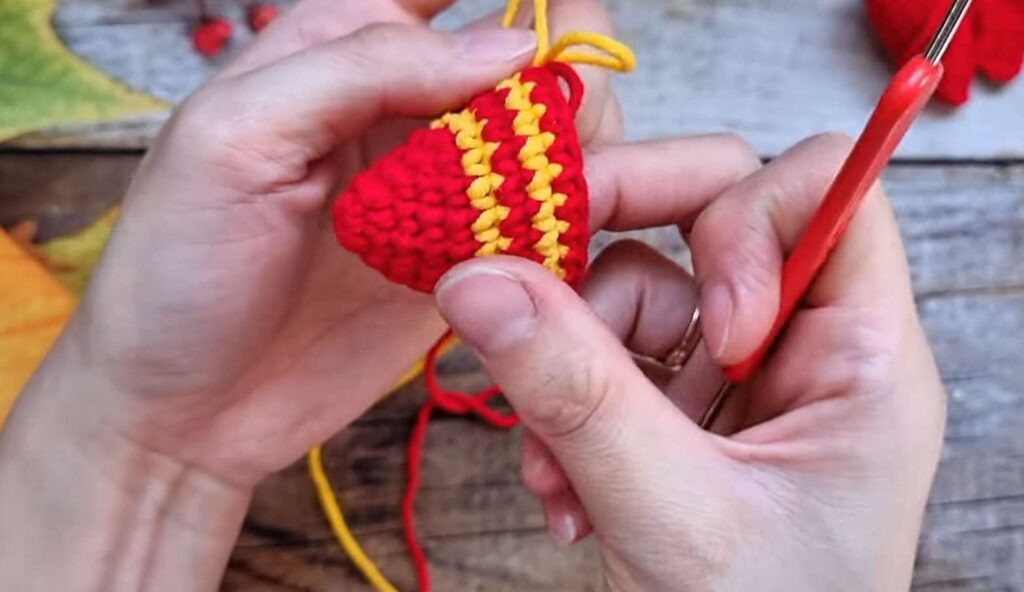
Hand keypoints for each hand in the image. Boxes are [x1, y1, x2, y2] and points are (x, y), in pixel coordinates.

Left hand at [9, 0, 623, 487]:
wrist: (186, 411)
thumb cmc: (180, 267)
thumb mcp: (238, 137)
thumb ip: (364, 70)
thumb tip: (508, 45)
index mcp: (337, 52)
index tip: (559, 14)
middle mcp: (399, 112)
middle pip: (513, 56)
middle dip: (560, 64)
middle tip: (568, 112)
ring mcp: (438, 189)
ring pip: (541, 133)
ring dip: (574, 140)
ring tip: (567, 174)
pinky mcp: (464, 260)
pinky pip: (540, 216)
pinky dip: (569, 212)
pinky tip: (569, 222)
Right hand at [436, 133, 945, 590]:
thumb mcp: (675, 514)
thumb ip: (577, 394)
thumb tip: (479, 280)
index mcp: (862, 354)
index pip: (819, 189)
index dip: (742, 218)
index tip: (708, 323)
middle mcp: (801, 342)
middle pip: (708, 208)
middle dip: (609, 251)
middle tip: (530, 283)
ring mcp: (734, 371)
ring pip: (634, 287)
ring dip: (568, 362)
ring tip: (553, 466)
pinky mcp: (679, 403)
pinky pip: (603, 353)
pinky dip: (562, 407)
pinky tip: (561, 485)